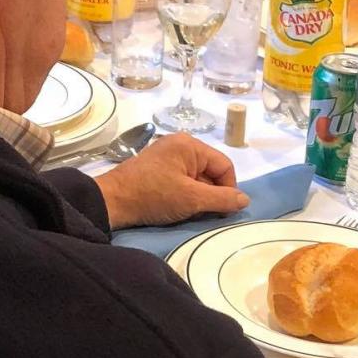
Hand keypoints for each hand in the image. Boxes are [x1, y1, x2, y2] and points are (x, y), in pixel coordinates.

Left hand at [95, 134, 249, 230]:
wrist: (112, 201)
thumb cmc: (153, 196)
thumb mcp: (192, 199)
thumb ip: (222, 199)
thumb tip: (245, 200)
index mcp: (189, 145)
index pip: (224, 165)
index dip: (229, 189)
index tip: (223, 210)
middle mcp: (179, 145)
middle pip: (211, 171)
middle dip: (212, 194)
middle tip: (205, 213)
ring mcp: (166, 156)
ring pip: (197, 178)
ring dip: (198, 196)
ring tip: (190, 211)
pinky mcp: (157, 169)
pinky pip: (182, 180)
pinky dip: (185, 194)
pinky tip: (178, 208)